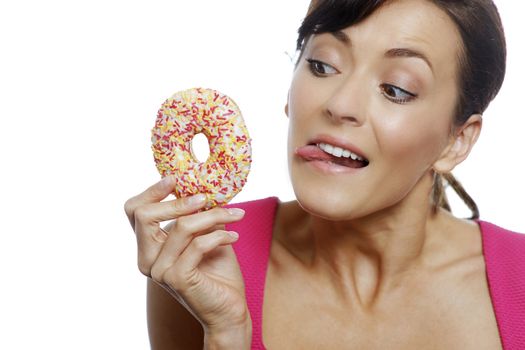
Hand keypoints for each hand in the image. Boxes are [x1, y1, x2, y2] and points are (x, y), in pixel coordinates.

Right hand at [124, 176, 251, 337]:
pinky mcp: (176, 278)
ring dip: (213, 216)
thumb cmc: (217, 272)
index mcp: (149, 247)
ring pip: (180, 226)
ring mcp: (159, 270)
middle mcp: (147, 259)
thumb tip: (202, 185)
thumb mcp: (206, 234)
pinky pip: (197, 244)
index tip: (175, 179)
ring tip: (235, 215)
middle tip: (206, 197)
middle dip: (178, 201)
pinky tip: (234, 237)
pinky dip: (220, 236)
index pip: (135, 212)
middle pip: (144, 215)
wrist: (229, 309)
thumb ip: (197, 214)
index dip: (151, 191)